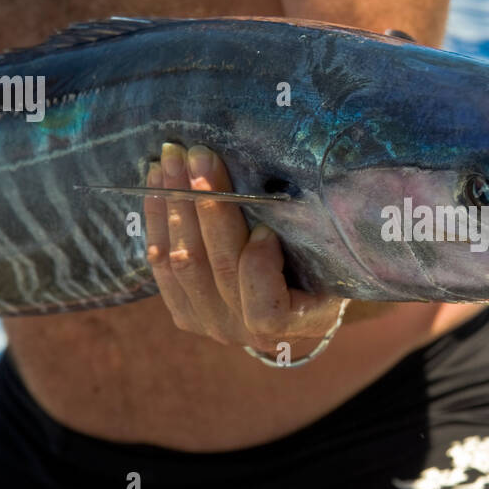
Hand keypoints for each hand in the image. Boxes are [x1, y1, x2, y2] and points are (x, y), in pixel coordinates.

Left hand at [143, 142, 344, 351]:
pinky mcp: (183, 312)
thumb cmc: (321, 274)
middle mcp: (243, 332)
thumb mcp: (331, 263)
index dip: (259, 266)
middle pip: (217, 267)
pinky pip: (161, 265)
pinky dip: (158, 220)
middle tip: (200, 156)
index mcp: (288, 326)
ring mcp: (208, 324)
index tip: (267, 227)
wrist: (295, 309)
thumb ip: (312, 243)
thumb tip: (287, 196)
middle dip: (207, 204)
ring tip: (172, 159)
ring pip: (183, 261)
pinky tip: (156, 184)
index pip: (265, 310)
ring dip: (176, 203)